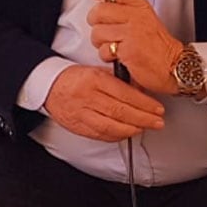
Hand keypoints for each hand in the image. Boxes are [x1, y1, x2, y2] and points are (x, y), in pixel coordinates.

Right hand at [42, 64, 165, 141]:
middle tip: (158, 122)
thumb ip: (117, 81)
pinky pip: (100, 134)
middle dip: (143, 118)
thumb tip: (141, 92)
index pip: (124, 94)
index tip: (158, 108)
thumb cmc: (74, 78)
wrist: (48, 86)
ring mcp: (81, 113)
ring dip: (132, 129)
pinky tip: (127, 133)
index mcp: (94, 79)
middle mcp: (87, 97)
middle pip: (120, 111)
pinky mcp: (77, 126)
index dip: (144, 103)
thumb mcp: (96, 71)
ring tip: (145, 128)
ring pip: (111, 126)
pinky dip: (117, 136)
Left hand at [86, 0, 182, 94]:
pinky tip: (118, 55)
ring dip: (101, 42)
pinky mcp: (128, 50)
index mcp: (141, 6)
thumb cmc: (157, 45)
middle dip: (96, 23)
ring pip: (97, 32)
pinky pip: (104, 49)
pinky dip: (107, 56)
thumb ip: (125, 8)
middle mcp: (136, 17)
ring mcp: (132, 32)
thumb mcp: (145, 18)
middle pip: (99, 10)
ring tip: (114, 44)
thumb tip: (103, 2)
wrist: (172, 66)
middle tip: (104, 29)